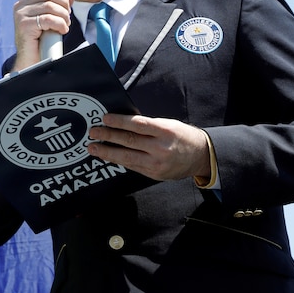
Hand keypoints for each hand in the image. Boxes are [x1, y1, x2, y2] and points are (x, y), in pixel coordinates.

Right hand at [12, 0, 75, 70]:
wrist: (31, 59)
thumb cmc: (42, 38)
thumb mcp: (52, 16)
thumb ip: (61, 2)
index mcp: (24, 0)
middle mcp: (20, 5)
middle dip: (63, 3)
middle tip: (68, 16)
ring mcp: (20, 15)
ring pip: (50, 6)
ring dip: (64, 16)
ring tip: (66, 25)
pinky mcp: (24, 26)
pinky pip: (48, 19)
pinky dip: (60, 24)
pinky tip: (62, 30)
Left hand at [87, 114, 211, 180]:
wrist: (201, 157)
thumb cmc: (181, 136)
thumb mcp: (168, 125)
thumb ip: (147, 126)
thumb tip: (121, 123)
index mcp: (165, 131)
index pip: (139, 125)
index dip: (120, 121)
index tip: (105, 118)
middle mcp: (161, 148)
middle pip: (130, 141)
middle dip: (108, 136)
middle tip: (93, 132)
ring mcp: (157, 163)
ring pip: (127, 157)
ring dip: (107, 152)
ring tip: (93, 148)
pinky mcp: (154, 174)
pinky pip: (132, 166)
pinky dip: (118, 160)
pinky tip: (107, 156)